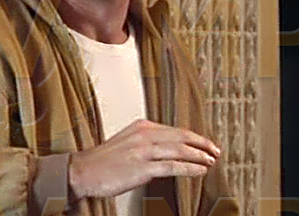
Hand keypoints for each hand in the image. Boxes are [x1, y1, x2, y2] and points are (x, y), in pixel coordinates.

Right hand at [68, 119, 220, 199]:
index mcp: (140, 126)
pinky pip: (173, 166)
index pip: (174, 129)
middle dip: (202, 143)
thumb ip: (146, 141)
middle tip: (215, 150)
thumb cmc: (102, 161)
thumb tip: (168, 149)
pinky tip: (200, 171)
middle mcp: (143, 135)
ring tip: (211, 161)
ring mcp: (143, 151)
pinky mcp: (142, 167)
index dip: (194, 137)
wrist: (82, 171)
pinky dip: (190, 168)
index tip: (205, 144)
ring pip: (180, 150)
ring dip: (200, 156)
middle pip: (181, 136)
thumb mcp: (126, 142)